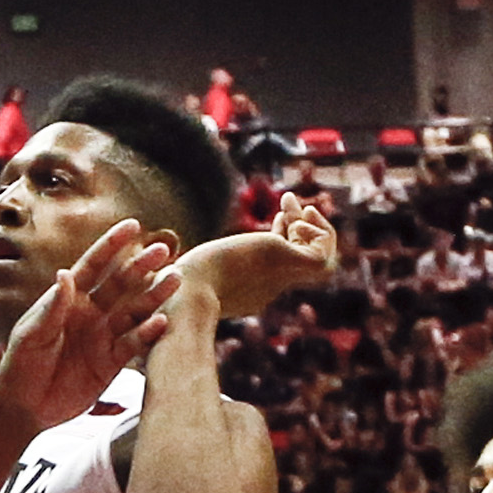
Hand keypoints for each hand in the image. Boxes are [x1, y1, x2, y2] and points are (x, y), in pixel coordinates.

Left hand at [0, 218, 180, 433]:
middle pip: (120, 285)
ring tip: (175, 280)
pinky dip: (147, 334)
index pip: (92, 266)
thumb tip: (65, 274)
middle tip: (163, 250)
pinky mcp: (110, 363)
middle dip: (141, 266)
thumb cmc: (20, 365)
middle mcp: (89, 314)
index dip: (111, 245)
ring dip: (153, 296)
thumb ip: (51, 308)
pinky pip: (133, 345)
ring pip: (133, 311)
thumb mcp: (31, 335)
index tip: (133, 225)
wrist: (25, 407)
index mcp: (67, 300)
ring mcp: (102, 337)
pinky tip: (162, 322)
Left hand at [175, 195, 339, 319]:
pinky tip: (297, 218)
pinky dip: (320, 234)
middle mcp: (271, 284)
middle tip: (289, 200)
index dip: (286, 237)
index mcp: (252, 289)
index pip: (280, 264)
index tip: (279, 218)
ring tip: (298, 207)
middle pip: (304, 260)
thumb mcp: (188, 270)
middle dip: (302, 228)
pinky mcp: (285, 262)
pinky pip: (323, 255)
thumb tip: (169, 260)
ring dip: (320, 231)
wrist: (188, 292)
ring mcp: (280, 275)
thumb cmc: (176, 287)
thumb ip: (189, 267)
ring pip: (323, 261)